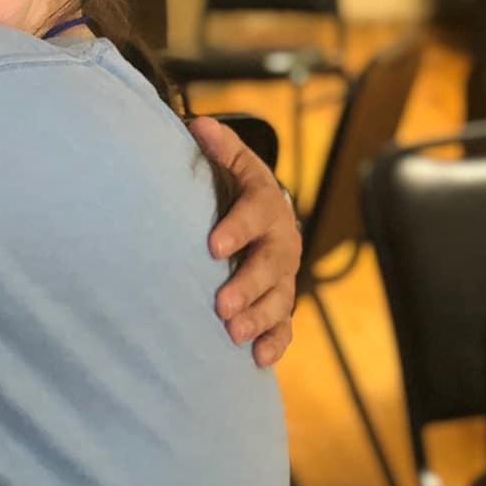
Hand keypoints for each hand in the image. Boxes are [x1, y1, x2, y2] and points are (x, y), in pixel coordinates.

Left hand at [187, 115, 300, 367]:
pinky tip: (258, 360)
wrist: (260, 213)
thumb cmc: (234, 187)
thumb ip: (219, 147)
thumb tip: (200, 125)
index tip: (212, 246)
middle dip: (248, 286)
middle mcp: (281, 242)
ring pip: (279, 299)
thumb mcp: (230, 161)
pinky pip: (285, 325)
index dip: (237, 230)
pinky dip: (275, 342)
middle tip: (221, 305)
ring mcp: (283, 275)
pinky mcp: (279, 300)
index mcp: (266, 205)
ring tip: (234, 334)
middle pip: (271, 266)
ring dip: (259, 318)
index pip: (255, 214)